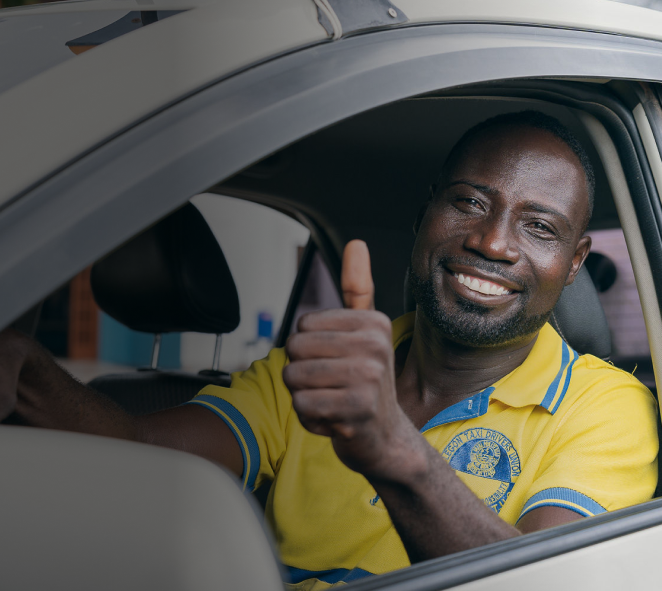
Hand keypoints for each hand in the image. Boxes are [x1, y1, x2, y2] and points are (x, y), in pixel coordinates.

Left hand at [284, 241, 416, 478]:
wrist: (387, 439)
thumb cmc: (367, 382)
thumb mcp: (366, 331)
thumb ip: (358, 288)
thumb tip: (356, 241)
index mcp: (372, 322)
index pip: (302, 326)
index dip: (308, 350)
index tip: (338, 363)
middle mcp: (374, 345)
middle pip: (293, 349)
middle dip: (302, 374)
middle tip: (332, 386)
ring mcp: (368, 377)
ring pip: (293, 377)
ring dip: (304, 396)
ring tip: (333, 401)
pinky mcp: (358, 410)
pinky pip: (301, 405)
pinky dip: (309, 418)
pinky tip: (334, 420)